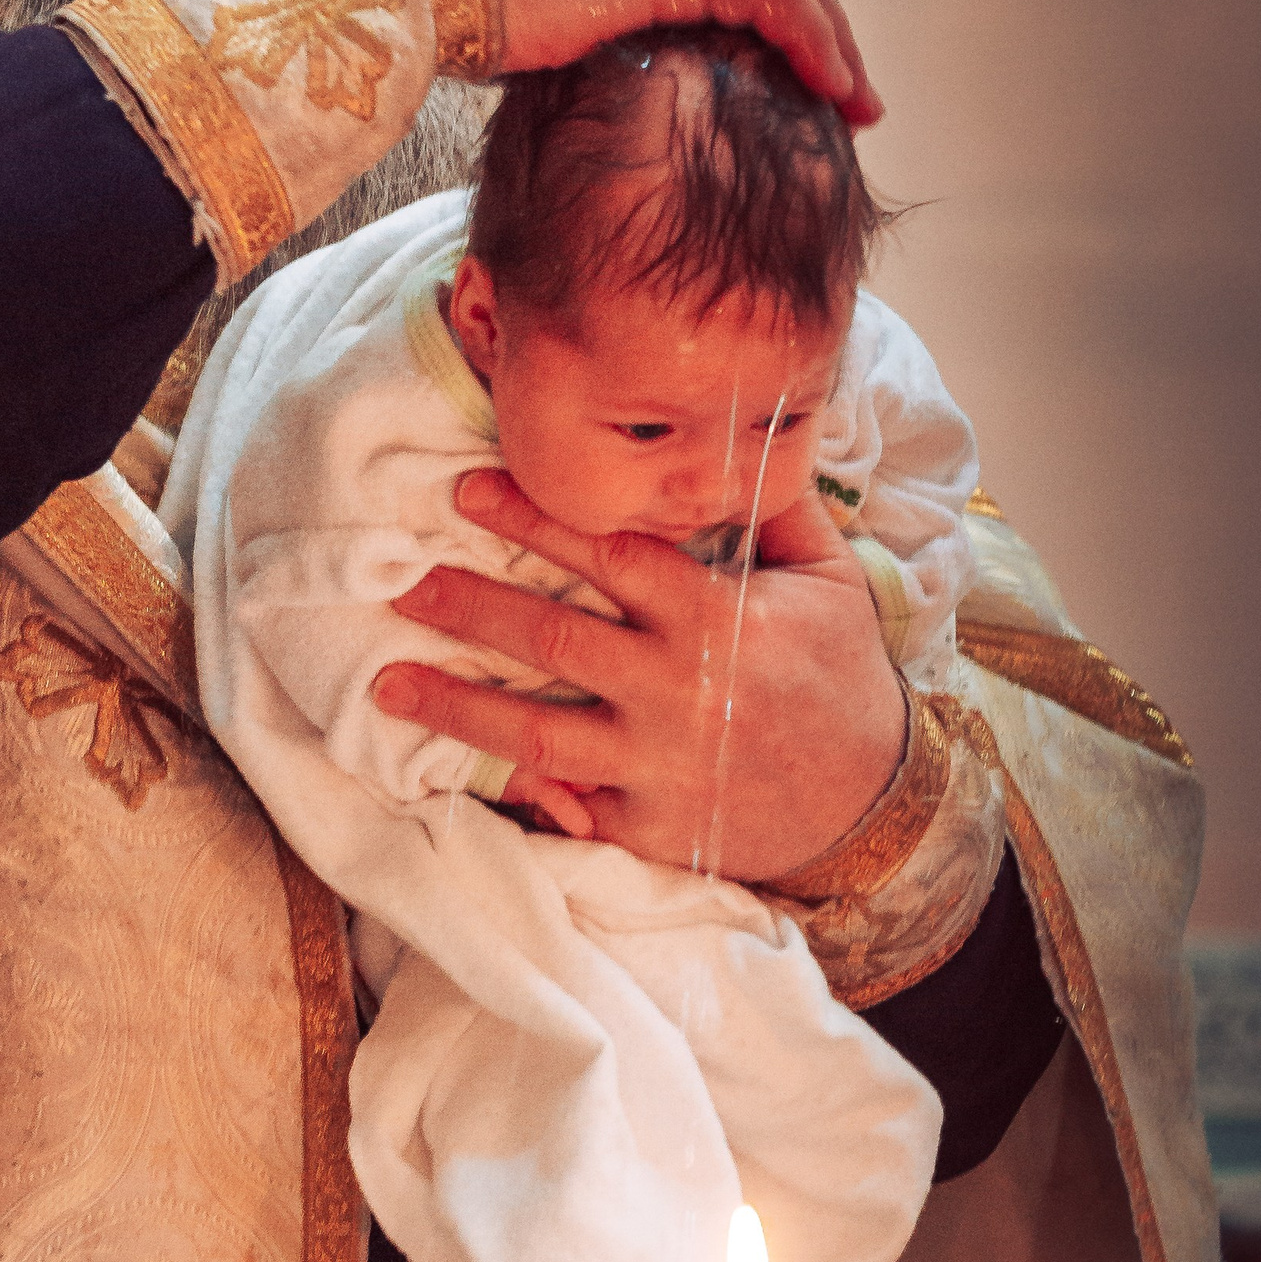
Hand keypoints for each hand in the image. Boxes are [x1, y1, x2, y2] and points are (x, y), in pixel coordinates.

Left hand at [374, 474, 906, 883]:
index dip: (533, 517)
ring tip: (388, 683)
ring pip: (537, 730)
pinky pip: (566, 804)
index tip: (466, 491)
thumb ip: (776, 509)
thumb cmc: (844, 682)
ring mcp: (655, 764)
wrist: (872, 806)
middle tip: (401, 582)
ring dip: (456, 704)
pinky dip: (513, 786)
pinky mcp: (647, 825)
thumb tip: (736, 436)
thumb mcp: (831, 580)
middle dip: (468, 605)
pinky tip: (450, 769)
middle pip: (552, 637)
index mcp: (713, 618)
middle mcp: (674, 690)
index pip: (608, 555)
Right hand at [432, 0, 881, 125]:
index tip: (793, 77)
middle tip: (848, 94)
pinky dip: (817, 42)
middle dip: (819, 28)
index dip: (771, 18)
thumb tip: (599, 84)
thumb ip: (585, 32)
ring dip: (833, 42)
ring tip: (856, 106)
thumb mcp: (534, 19)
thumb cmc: (446, 8)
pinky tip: (835, 93)